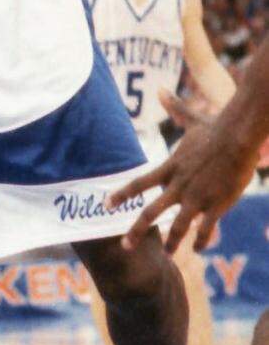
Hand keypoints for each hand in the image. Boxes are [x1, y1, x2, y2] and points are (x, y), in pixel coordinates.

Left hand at [106, 90, 258, 254]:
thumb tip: (160, 90)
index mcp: (170, 168)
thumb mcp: (192, 120)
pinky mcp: (216, 205)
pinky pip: (206, 229)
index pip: (138, 184)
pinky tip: (199, 249)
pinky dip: (201, 240)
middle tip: (124, 246)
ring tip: (168, 255)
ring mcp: (196, 198)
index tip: (106, 205)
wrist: (238, 138)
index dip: (121, 195)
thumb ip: (175, 109)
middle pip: (152, 212)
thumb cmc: (217, 127)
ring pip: (178, 226)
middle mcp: (178, 186)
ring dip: (172, 242)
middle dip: (137, 230)